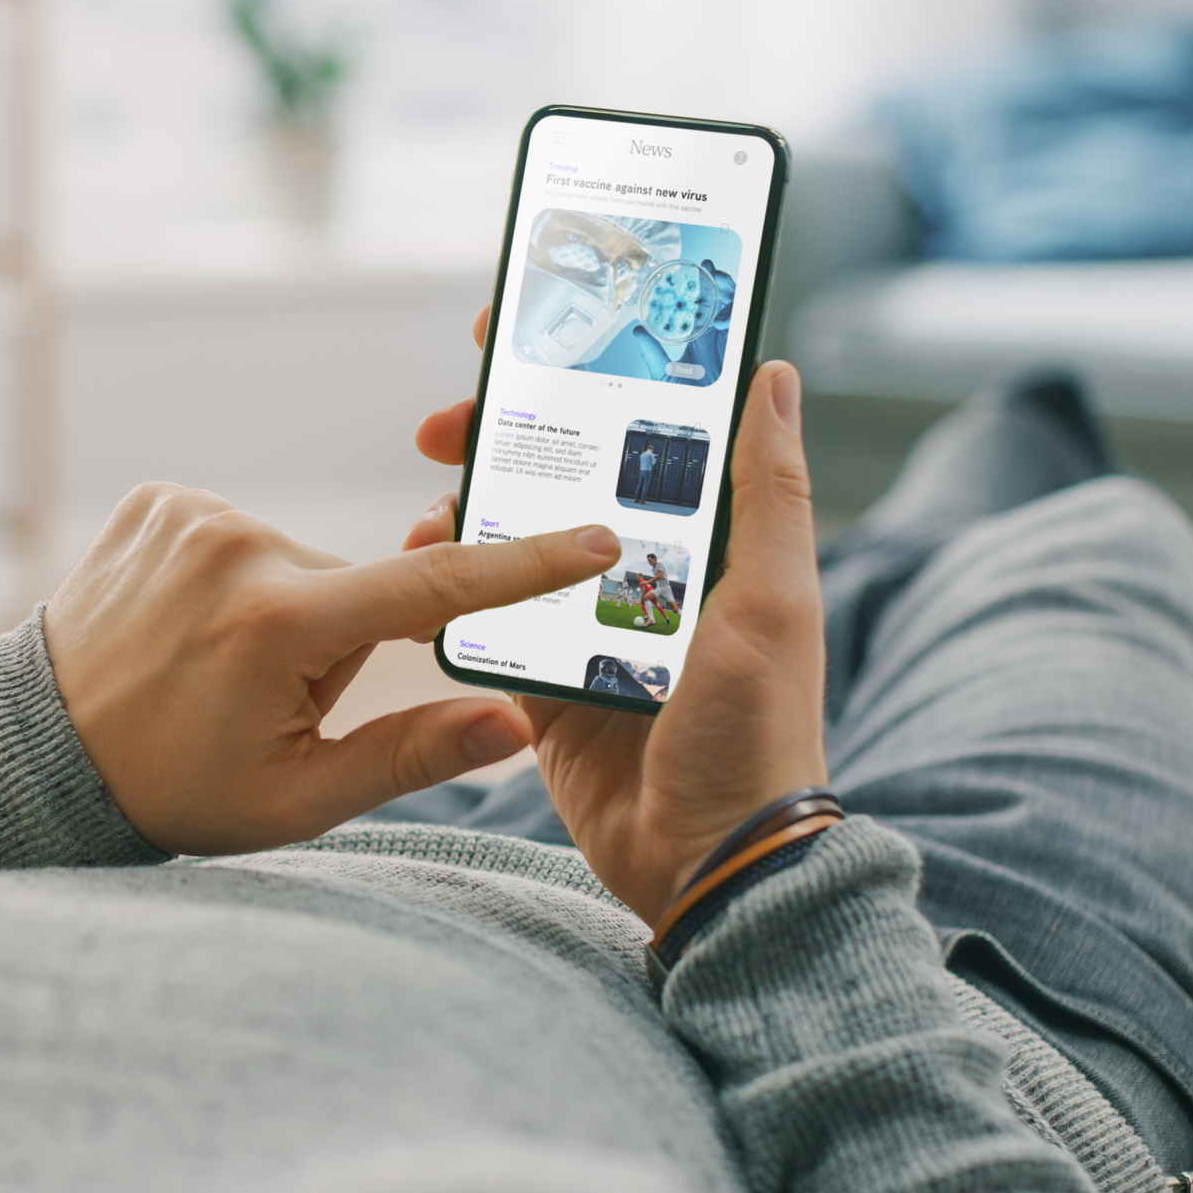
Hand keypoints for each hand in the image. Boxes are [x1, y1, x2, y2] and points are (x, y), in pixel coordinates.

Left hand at [44, 485, 622, 855]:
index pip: (432, 588)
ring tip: (215, 666)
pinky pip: (240, 533)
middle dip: (337, 640)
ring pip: (298, 560)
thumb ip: (411, 756)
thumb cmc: (174, 789)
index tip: (596, 535)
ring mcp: (189, 514)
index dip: (523, 565)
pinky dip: (235, 577)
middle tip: (266, 703)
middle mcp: (236, 549)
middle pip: (353, 586)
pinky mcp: (157, 498)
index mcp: (277, 625)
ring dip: (284, 609)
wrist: (44, 754)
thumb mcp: (297, 797)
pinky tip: (186, 625)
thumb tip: (516, 725)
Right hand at [404, 308, 827, 923]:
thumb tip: (772, 373)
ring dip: (461, 509)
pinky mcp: (540, 680)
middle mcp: (640, 569)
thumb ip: (767, 492)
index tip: (528, 329)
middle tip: (444, 420)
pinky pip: (482, 617)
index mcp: (704, 540)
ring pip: (507, 537)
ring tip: (427, 501)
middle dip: (497, 434)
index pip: (639, 431)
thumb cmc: (759, 733)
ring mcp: (583, 623)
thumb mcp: (773, 602)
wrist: (708, 863)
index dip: (585, 375)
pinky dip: (446, 589)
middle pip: (556, 474)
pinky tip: (419, 572)